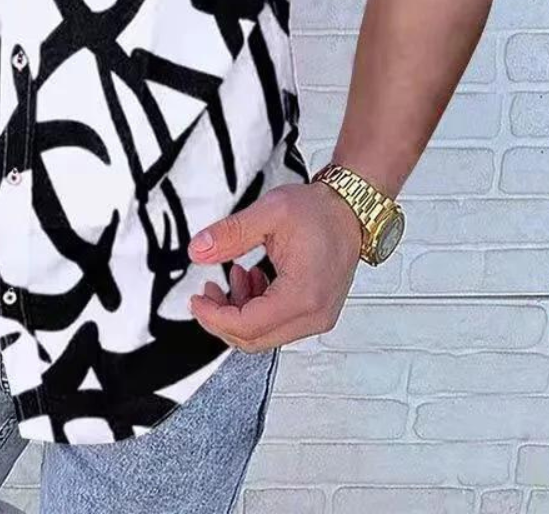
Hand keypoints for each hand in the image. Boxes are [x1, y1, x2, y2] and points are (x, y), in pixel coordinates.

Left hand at [186, 181, 362, 351]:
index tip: (197, 300)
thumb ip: (230, 233)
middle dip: (222, 317)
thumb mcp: (269, 212)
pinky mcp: (315, 312)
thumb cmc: (320, 212)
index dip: (214, 317)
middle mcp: (314, 314)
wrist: (350, 210)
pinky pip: (277, 324)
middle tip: (207, 291)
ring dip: (240, 309)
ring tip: (235, 274)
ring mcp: (317, 316)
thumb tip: (200, 250)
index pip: (247, 326)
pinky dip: (256, 307)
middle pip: (254, 338)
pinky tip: (253, 279)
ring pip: (264, 334)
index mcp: (303, 295)